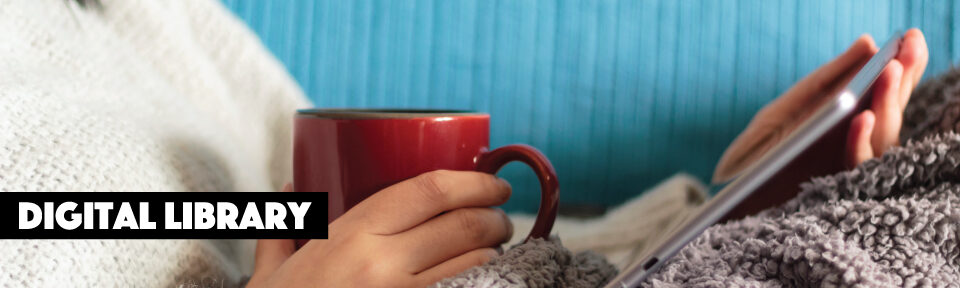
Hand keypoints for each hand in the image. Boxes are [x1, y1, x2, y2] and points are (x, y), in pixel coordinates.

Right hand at [246, 171, 512, 287]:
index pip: (429, 191)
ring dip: (493, 253)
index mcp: (350, 236)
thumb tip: (289, 187)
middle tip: (500, 219)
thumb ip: (282, 229)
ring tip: (493, 251)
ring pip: (474, 264)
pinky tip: (482, 280)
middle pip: (463, 225)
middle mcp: (382, 264)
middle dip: (495, 218)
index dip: (473, 182)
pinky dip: (480, 284)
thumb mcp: (270, 273)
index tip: (494, 184)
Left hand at [714, 29, 927, 218]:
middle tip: (898, 60)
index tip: (910, 40)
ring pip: (883, 140)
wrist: (733, 186)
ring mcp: (850, 169)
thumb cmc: (763, 145)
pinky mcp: (838, 191)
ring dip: (886, 108)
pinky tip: (859, 117)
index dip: (905, 70)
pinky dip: (860, 141)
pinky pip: (857, 165)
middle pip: (891, 116)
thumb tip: (868, 43)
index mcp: (853, 124)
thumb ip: (831, 76)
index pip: (887, 95)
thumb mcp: (793, 104)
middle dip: (897, 86)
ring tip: (886, 76)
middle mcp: (858, 147)